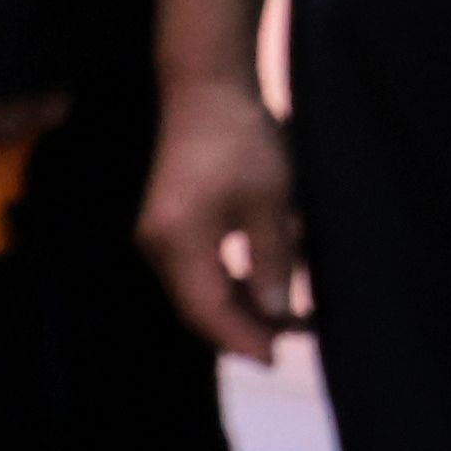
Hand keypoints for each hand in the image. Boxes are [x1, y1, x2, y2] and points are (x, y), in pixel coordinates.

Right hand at [135, 81, 300, 357]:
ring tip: (291, 320)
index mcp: (177, 243)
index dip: (242, 338)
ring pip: (199, 289)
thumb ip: (272, 259)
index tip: (275, 359)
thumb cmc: (242, 140)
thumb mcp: (270, 200)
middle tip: (292, 343)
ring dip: (241, 306)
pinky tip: (267, 288)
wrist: (205, 91)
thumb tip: (276, 312)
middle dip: (244, 327)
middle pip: (199, 305)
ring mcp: (159, 235)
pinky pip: (198, 269)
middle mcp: (158, 246)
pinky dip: (232, 282)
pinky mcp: (169, 224)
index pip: (207, 310)